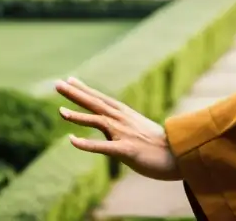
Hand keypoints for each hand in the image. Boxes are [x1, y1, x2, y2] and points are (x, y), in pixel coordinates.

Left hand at [55, 77, 181, 181]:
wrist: (178, 155)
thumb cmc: (159, 144)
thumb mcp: (138, 130)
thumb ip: (122, 126)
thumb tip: (110, 125)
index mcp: (125, 114)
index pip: (100, 98)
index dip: (84, 89)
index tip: (69, 80)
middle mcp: (122, 120)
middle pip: (95, 103)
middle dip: (75, 94)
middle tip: (57, 84)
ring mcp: (123, 134)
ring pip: (97, 121)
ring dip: (78, 116)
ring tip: (60, 111)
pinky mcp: (125, 150)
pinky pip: (102, 146)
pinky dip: (86, 143)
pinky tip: (71, 140)